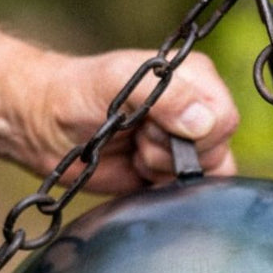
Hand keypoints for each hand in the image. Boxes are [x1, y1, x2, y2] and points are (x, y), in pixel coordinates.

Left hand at [6, 48, 238, 194]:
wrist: (48, 128)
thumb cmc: (79, 93)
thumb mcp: (118, 80)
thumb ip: (166, 96)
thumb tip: (204, 123)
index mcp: (195, 78)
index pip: (224, 118)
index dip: (194, 132)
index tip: (152, 124)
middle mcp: (196, 110)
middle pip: (216, 150)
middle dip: (171, 152)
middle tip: (137, 137)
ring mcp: (183, 144)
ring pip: (204, 175)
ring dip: (162, 169)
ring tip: (134, 151)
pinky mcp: (168, 174)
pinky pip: (187, 194)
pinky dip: (160, 187)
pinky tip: (136, 169)